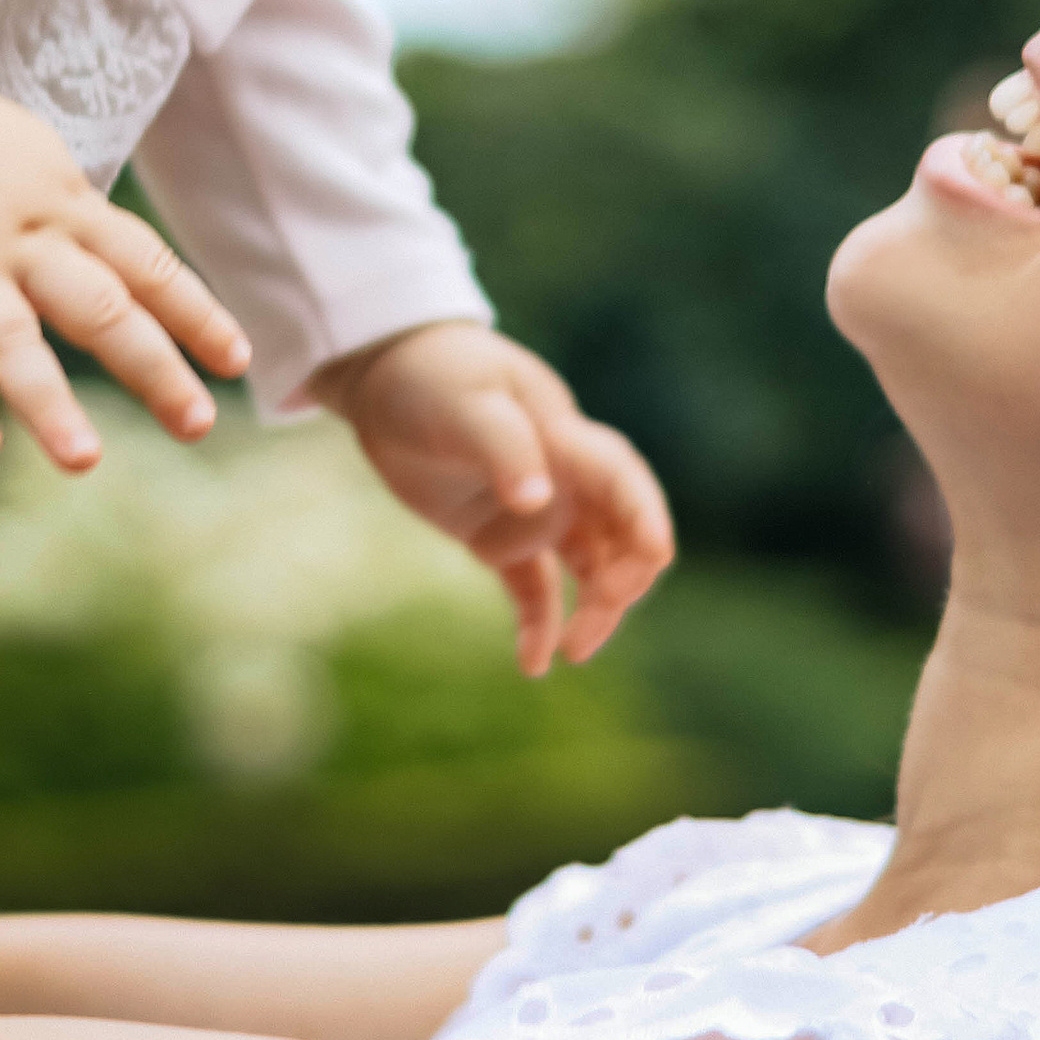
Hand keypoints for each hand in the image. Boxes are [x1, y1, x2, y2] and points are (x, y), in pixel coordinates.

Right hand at [0, 78, 248, 471]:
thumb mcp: (41, 168)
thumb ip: (83, 226)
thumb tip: (144, 285)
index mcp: (67, 207)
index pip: (146, 264)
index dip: (195, 313)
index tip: (237, 362)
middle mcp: (24, 239)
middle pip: (99, 307)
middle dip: (153, 369)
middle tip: (197, 425)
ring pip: (13, 340)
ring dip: (50, 404)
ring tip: (84, 462)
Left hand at [317, 322, 673, 676]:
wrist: (385, 375)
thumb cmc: (430, 376)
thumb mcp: (463, 405)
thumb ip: (503, 448)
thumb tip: (538, 501)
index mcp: (565, 440)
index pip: (623, 482)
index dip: (646, 518)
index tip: (655, 558)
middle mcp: (565, 480)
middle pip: (621, 539)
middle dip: (620, 584)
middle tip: (589, 627)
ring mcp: (536, 512)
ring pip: (589, 570)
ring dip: (593, 612)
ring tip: (570, 652)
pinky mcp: (501, 539)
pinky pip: (535, 590)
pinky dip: (540, 625)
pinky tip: (533, 665)